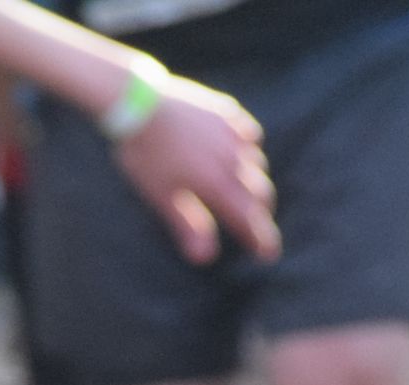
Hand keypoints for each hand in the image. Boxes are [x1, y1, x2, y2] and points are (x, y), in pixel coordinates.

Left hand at [116, 79, 279, 264]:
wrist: (139, 102)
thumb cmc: (146, 154)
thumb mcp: (162, 196)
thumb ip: (187, 225)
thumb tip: (205, 258)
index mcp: (218, 184)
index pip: (248, 219)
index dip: (261, 239)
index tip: (268, 254)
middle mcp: (232, 159)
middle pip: (260, 192)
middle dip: (261, 213)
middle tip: (258, 226)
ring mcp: (232, 133)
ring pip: (257, 162)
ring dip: (256, 181)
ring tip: (248, 191)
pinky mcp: (226, 112)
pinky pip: (249, 133)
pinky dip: (250, 149)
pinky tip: (245, 150)